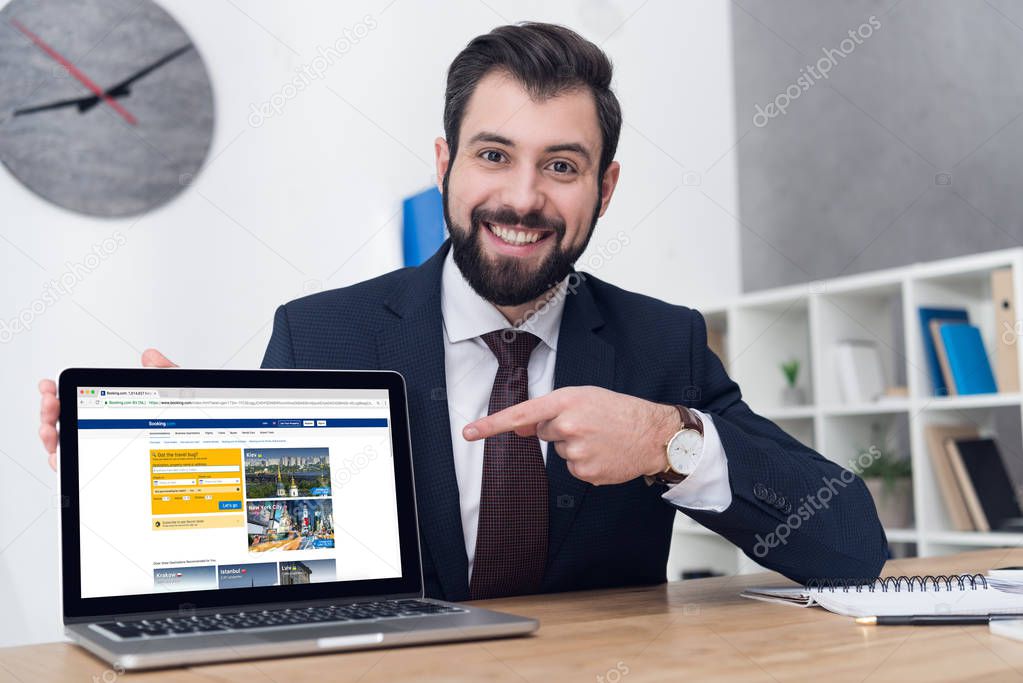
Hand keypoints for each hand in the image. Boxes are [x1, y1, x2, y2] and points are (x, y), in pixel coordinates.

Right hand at [38, 348, 176, 470]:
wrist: (202, 455)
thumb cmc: (185, 427)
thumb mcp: (176, 398)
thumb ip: (164, 375)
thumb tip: (151, 357)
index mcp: (113, 413)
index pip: (79, 401)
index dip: (59, 393)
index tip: (50, 386)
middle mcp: (101, 434)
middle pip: (65, 424)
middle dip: (50, 411)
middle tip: (51, 401)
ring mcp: (100, 455)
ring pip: (65, 447)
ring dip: (50, 436)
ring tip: (49, 427)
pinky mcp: (104, 476)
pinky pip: (77, 472)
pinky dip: (62, 464)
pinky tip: (59, 456)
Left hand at [462, 386, 679, 485]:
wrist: (653, 433)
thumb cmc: (618, 410)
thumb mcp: (583, 398)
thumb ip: (549, 412)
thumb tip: (518, 428)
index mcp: (566, 401)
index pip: (521, 414)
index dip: (491, 425)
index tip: (468, 433)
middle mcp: (569, 426)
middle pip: (544, 433)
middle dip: (561, 429)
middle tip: (590, 424)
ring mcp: (577, 451)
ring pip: (559, 451)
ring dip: (575, 446)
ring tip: (601, 438)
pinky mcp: (586, 471)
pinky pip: (572, 467)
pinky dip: (586, 461)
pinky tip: (604, 452)